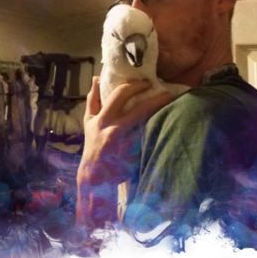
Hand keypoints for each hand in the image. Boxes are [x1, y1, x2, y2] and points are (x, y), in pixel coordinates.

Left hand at [76, 76, 171, 226]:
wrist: (94, 178)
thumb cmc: (119, 170)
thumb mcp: (135, 155)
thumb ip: (144, 136)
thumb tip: (160, 118)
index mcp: (119, 132)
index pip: (142, 110)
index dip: (157, 100)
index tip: (169, 94)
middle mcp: (105, 122)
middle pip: (123, 94)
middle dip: (139, 86)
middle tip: (151, 83)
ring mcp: (94, 120)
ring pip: (106, 94)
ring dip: (122, 84)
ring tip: (133, 79)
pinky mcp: (87, 121)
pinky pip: (91, 101)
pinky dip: (95, 89)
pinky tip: (98, 78)